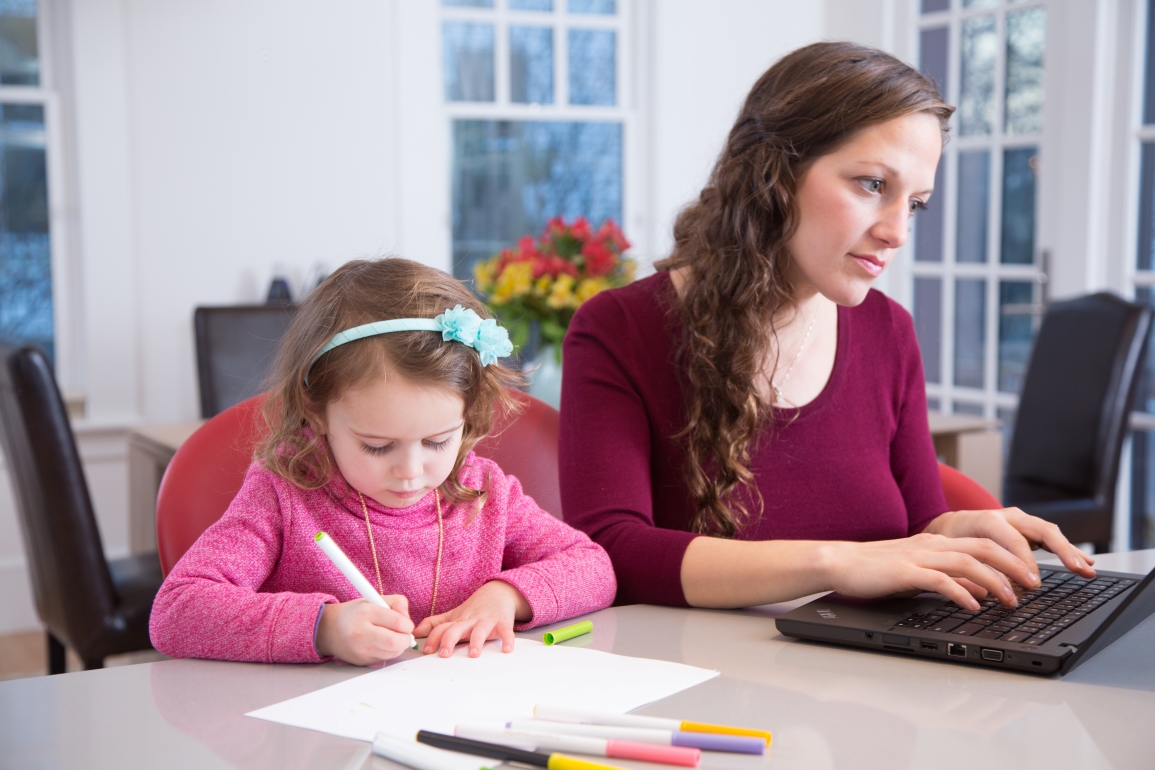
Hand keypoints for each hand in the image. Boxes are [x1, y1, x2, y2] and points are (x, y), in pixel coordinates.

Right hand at [315, 595, 414, 665]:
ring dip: (398, 646)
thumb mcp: (374, 599)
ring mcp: (360, 650)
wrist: (329, 629)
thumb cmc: (355, 613)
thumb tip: (407, 618)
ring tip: (392, 637)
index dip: (407, 624)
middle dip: (406, 639)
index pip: (397, 621)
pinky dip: (388, 652)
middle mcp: (361, 633)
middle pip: (395, 642)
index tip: (406, 623)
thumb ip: (396, 602)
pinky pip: (384, 659)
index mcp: (366, 613)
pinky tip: (381, 644)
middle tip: (404, 634)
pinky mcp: (361, 661)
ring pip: (392, 653)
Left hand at [412, 580, 530, 657]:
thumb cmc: (474, 609)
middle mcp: (470, 621)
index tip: (427, 651)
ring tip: (473, 654)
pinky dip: (507, 639)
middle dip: (450, 640)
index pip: (442, 628)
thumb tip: (414, 633)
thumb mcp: (453, 615)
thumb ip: (434, 624)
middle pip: (457, 629)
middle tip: (445, 654)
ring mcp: (487, 621)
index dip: (433, 638)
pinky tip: (507, 649)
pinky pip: (505, 631)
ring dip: (476, 641)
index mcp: (457, 621)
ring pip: (480, 630)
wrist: (498, 592)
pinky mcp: (503, 622)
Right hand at [819, 533, 1045, 610]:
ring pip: (968, 562)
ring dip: (994, 582)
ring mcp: (919, 556)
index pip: (985, 544)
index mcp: (937, 543)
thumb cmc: (877, 570)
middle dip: (1014, 566)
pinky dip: (961, 592)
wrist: (841, 562)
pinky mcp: (904, 571)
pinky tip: (973, 606)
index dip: (1012, 559)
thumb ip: (950, 579)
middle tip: (1034, 586)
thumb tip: (980, 590)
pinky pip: (940, 579)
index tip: (1030, 578)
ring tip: (1011, 600)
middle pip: (984, 548)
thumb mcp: (921, 573)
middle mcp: (932, 545)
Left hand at [923, 507, 1095, 583]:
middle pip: (1040, 529)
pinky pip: (1050, 537)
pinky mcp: (1026, 527)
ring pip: (1049, 532)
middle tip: (1078, 570)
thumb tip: (996, 590)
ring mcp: (1018, 520)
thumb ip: (978, 569)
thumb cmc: (951, 542)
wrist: (948, 526)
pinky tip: (1084, 561)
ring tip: (1088, 568)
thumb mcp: (956, 555)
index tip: (1034, 584)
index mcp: (987, 520)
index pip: (1014, 541)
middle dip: (1062, 550)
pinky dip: (1066, 549)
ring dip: (1070, 550)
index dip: (1025, 563)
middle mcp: (1006, 516)